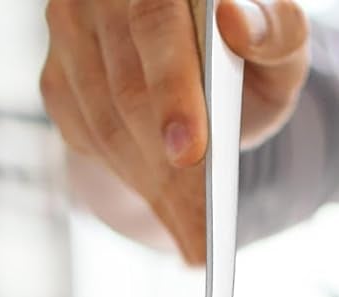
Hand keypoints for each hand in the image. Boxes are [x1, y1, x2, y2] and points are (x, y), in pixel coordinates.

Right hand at [40, 0, 309, 262]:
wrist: (211, 65)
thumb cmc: (250, 52)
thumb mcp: (282, 46)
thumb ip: (277, 32)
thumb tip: (237, 21)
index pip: (154, 24)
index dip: (170, 90)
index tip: (188, 153)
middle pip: (126, 89)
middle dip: (165, 167)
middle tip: (201, 230)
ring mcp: (69, 28)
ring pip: (104, 123)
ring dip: (150, 183)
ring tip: (193, 233)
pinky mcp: (57, 73)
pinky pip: (86, 138)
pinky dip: (130, 179)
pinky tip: (166, 208)